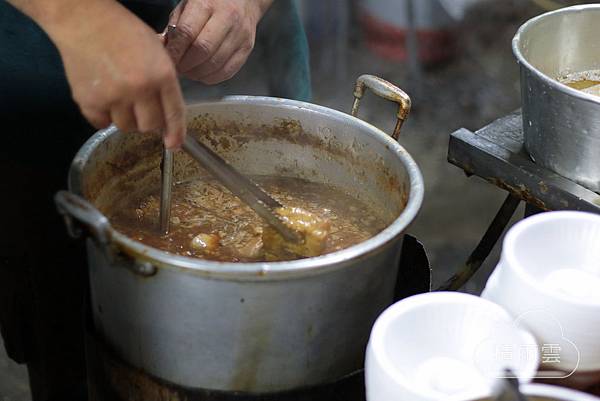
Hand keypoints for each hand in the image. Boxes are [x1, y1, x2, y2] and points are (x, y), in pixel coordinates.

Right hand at [42, 1, 185, 147]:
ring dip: (125, 118)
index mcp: (162, 75)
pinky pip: (101, 124)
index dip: (176, 133)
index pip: (174, 114)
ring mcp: (114, 97)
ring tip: (119, 97)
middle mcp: (140, 89)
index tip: (174, 145)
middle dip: (147, 120)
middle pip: (149, 126)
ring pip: (126, 127)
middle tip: (139, 107)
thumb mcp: (157, 52)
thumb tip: (167, 115)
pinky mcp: (89, 102)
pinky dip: (102, 117)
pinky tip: (103, 98)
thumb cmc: (124, 32)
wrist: (84, 20)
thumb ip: (164, 82)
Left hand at [166, 0, 272, 83]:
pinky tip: (203, 73)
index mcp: (207, 3)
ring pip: (215, 64)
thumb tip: (163, 50)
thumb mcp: (188, 6)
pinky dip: (211, 77)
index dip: (175, 51)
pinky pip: (227, 71)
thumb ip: (175, 27)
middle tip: (178, 68)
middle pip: (203, 50)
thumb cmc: (210, 3)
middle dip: (186, 65)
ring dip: (197, 73)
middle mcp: (227, 18)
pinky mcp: (247, 48)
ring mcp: (240, 34)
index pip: (187, 32)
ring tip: (189, 71)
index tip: (168, 60)